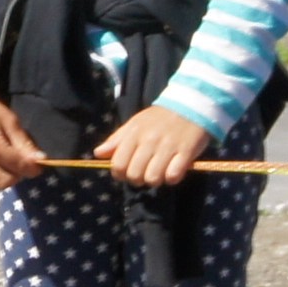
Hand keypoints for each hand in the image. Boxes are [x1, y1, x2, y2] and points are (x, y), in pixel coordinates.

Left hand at [93, 104, 214, 188]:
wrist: (190, 106)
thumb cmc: (159, 118)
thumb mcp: (134, 124)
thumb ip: (116, 140)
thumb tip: (98, 154)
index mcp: (134, 134)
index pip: (118, 164)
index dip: (120, 174)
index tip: (127, 172)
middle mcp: (149, 141)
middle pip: (134, 175)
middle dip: (137, 179)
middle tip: (144, 172)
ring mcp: (168, 147)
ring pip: (153, 178)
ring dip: (155, 180)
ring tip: (159, 171)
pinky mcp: (186, 152)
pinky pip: (173, 176)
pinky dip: (172, 178)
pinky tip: (173, 170)